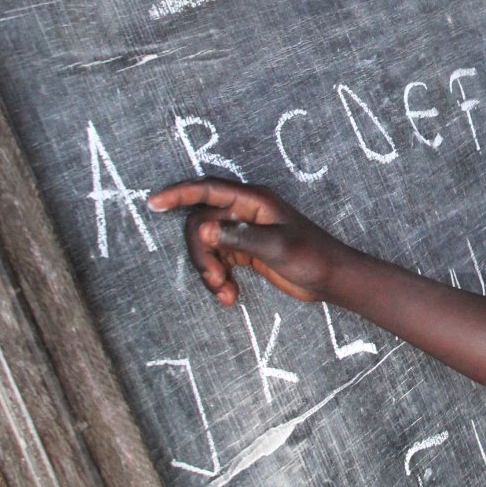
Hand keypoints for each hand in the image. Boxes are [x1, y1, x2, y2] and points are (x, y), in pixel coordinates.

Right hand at [148, 178, 346, 305]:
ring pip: (206, 244)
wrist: (332, 278)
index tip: (152, 203)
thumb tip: (203, 230)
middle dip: (200, 253)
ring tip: (225, 293)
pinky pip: (218, 259)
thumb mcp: (277, 247)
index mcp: (254, 200)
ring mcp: (244, 230)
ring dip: (209, 270)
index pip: (208, 190)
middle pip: (200, 222)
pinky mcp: (245, 250)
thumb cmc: (312, 257)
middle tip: (215, 280)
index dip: (178, 194)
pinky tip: (230, 296)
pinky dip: (218, 278)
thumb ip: (240, 238)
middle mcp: (245, 211)